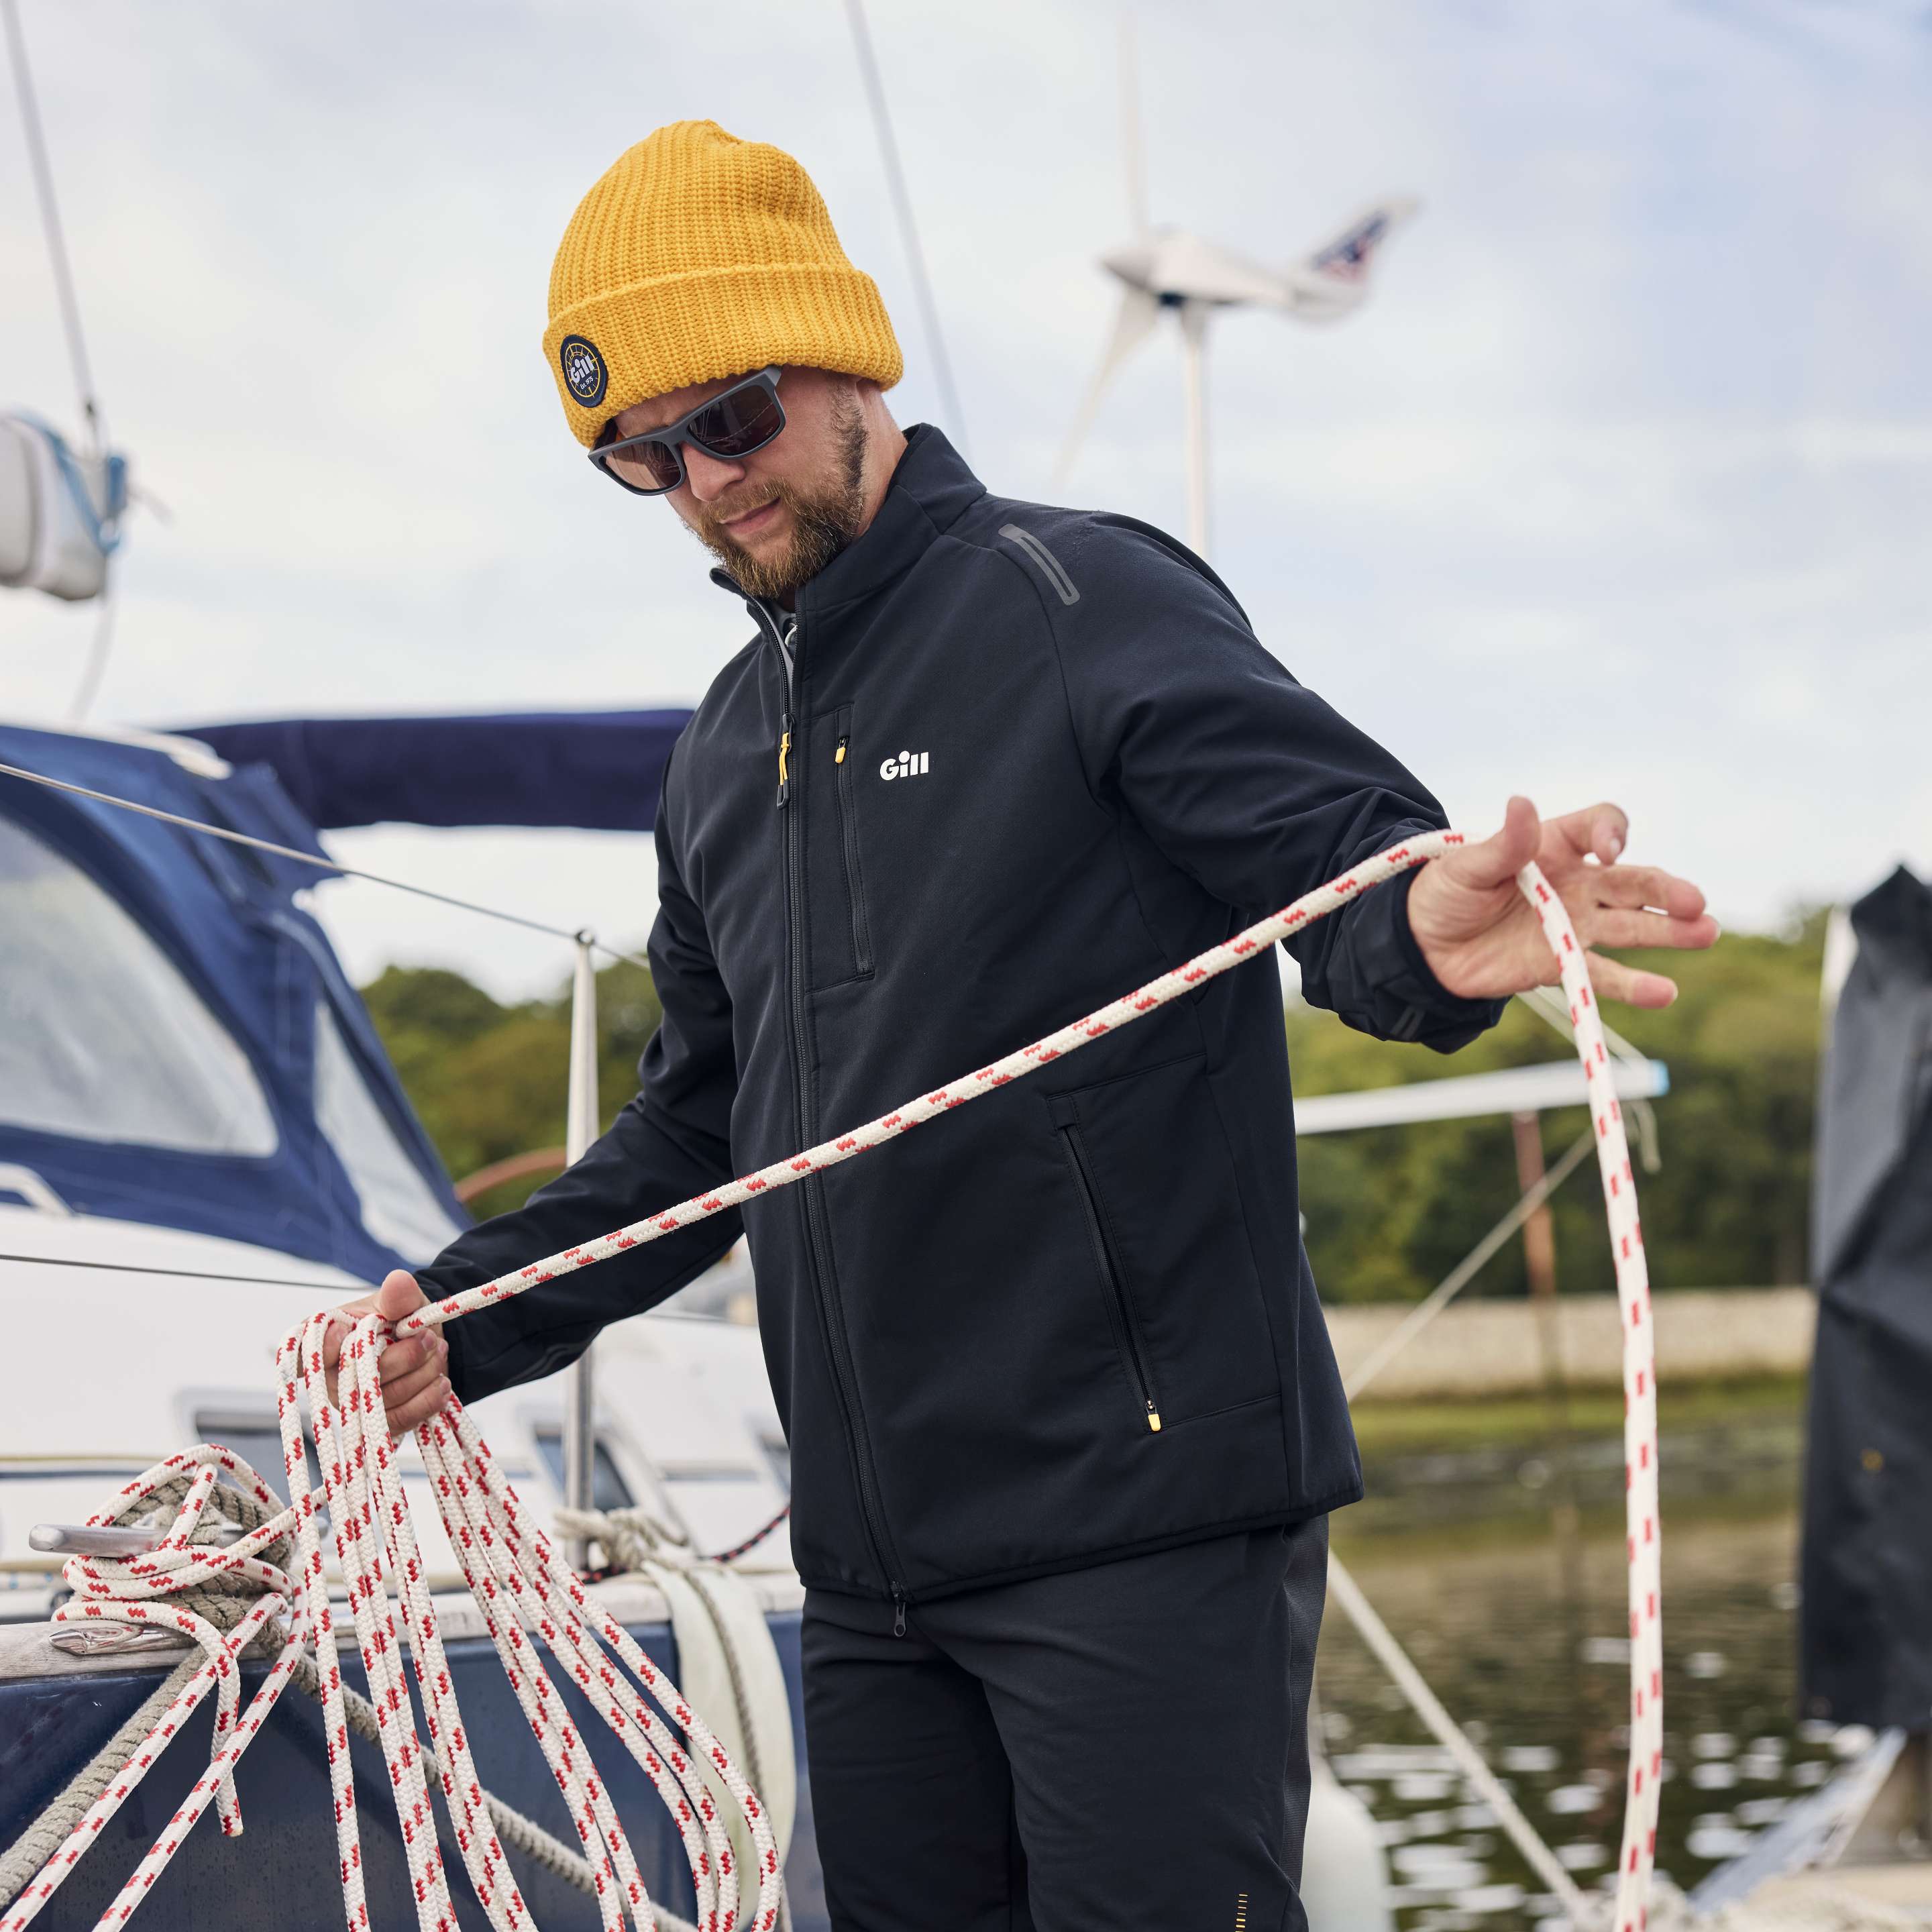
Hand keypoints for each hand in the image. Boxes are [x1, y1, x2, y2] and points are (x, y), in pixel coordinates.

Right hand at [320, 1269, 451, 1434]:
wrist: (428, 1343)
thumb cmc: (403, 1319)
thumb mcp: (404, 1301)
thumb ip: (400, 1295)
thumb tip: (398, 1281)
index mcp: (328, 1340)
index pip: (305, 1352)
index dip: (323, 1347)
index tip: (343, 1331)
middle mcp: (331, 1376)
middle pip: (361, 1376)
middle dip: (405, 1356)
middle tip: (428, 1338)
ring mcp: (352, 1404)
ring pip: (387, 1399)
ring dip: (423, 1374)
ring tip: (437, 1352)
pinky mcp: (376, 1423)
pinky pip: (400, 1420)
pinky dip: (427, 1400)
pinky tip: (441, 1383)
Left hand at [1407, 797, 1717, 1007]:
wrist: (1423, 945)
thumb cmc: (1445, 892)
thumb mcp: (1466, 864)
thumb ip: (1503, 844)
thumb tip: (1522, 803)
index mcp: (1554, 845)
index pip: (1600, 826)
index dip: (1611, 834)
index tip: (1608, 852)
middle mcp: (1576, 882)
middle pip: (1631, 880)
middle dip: (1664, 889)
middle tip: (1695, 901)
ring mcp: (1575, 924)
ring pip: (1631, 926)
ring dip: (1668, 931)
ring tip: (1705, 933)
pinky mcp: (1564, 964)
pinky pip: (1604, 974)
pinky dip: (1634, 985)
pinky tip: (1665, 992)